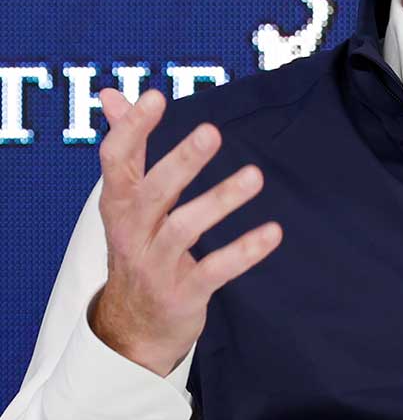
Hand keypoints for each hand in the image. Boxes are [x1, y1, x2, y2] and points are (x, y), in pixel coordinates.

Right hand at [89, 88, 282, 375]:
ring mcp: (156, 265)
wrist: (134, 325)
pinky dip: (243, 252)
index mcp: (118, 204)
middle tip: (212, 132)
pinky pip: (214, 270)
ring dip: (219, 201)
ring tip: (255, 176)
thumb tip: (112, 93)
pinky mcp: (183, 292)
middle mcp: (131, 232)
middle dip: (180, 162)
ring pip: (183, 230)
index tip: (156, 97)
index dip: (132, 129)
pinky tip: (273, 232)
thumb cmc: (138, 245)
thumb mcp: (127, 199)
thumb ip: (127, 146)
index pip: (116, 161)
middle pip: (151, 193)